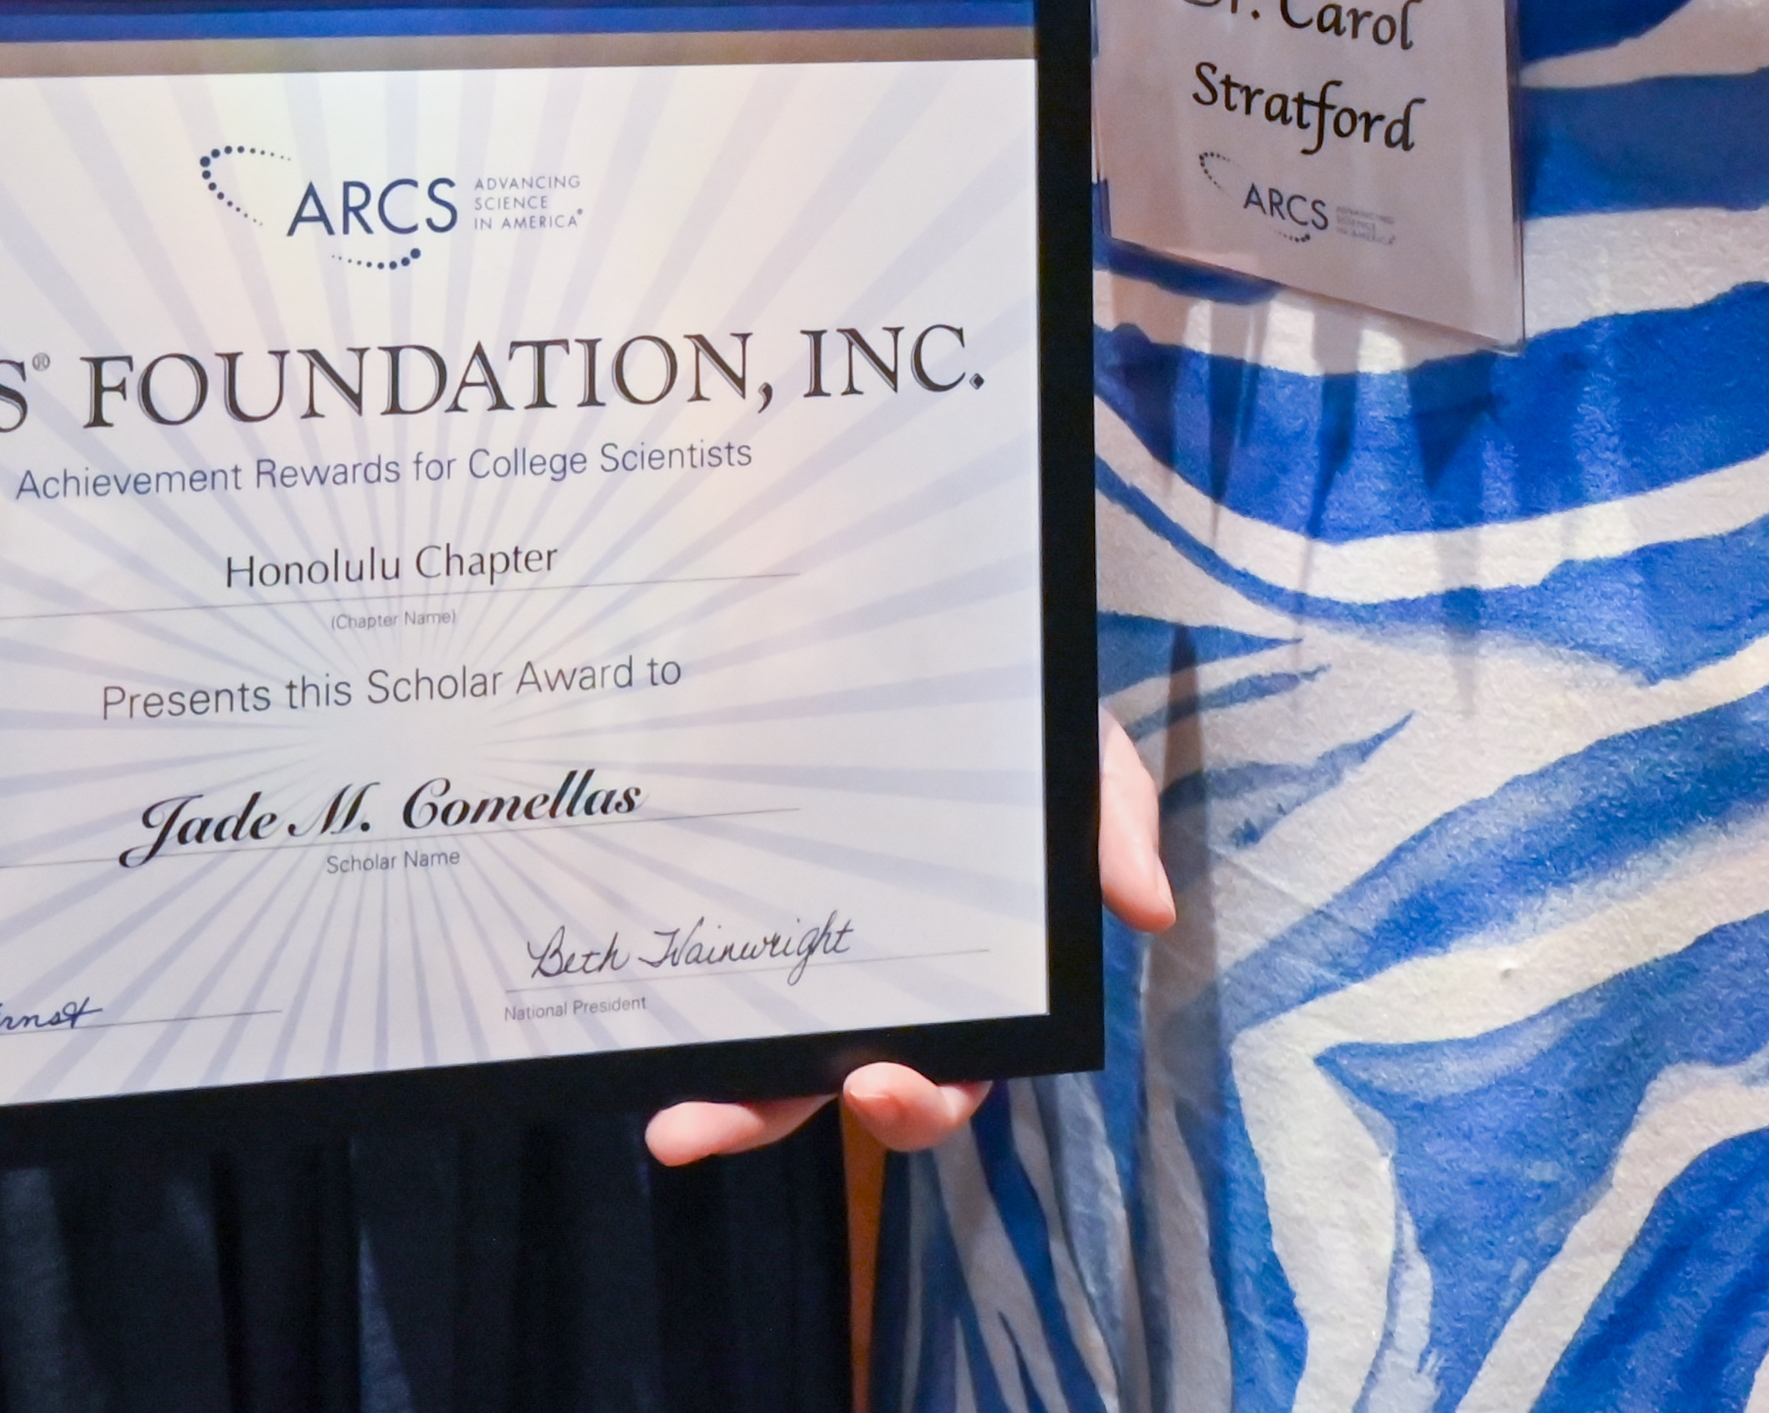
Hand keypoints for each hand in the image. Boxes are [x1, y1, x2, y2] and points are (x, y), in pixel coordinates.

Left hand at [644, 707, 1174, 1164]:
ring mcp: (807, 959)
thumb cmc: (1019, 722)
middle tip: (710, 1118)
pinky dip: (668, 1011)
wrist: (940, 642)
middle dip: (773, 1117)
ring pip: (760, 1063)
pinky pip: (703, 976)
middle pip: (831, 1091)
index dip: (916, 1100)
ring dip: (716, 1106)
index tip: (877, 1082)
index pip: (950, 1072)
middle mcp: (884, 992)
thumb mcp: (1077, 757)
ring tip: (669, 1127)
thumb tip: (1147, 910)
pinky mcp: (743, 910)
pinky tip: (622, 1013)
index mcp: (971, 983)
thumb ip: (1113, 818)